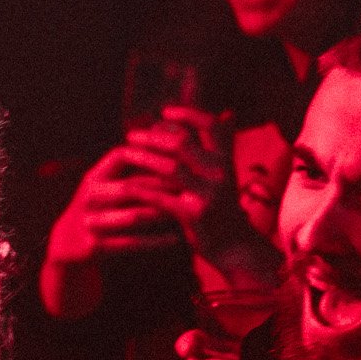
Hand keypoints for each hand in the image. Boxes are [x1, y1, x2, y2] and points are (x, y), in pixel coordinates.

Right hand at [43, 145, 185, 267]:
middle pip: (131, 187)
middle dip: (162, 187)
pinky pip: (131, 244)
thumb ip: (129, 169)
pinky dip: (155, 241)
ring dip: (161, 214)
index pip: (120, 156)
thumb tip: (165, 142)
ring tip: (185, 212)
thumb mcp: (104, 185)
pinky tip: (175, 238)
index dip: (148, 155)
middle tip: (190, 187)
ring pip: (133, 217)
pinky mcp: (94, 247)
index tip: (178, 157)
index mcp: (94, 177)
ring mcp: (91, 222)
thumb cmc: (99, 209)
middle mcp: (90, 197)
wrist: (67, 244)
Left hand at [128, 106, 281, 275]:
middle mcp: (219, 173)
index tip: (164, 112)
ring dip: (143, 158)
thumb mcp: (226, 174)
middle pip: (182, 143)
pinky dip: (143, 189)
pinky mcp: (193, 214)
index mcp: (226, 160)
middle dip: (153, 136)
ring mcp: (207, 194)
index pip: (211, 126)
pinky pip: (162, 198)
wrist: (235, 247)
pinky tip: (127, 185)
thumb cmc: (224, 207)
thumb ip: (222, 145)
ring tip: (125, 153)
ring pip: (169, 168)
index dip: (187, 114)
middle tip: (132, 135)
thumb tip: (227, 112)